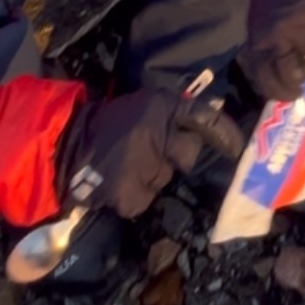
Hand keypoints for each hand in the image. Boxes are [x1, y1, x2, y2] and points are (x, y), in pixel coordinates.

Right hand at [56, 88, 243, 219]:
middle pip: (188, 154)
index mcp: (161, 106)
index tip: (238, 147)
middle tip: (151, 152)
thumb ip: (173, 114)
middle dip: (176, 156)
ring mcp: (144, 165)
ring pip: (164, 178)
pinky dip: (134, 195)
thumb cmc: (109, 123)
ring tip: (126, 165)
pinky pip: (144, 199)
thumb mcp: (143, 105)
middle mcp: (156, 134)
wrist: (66, 143)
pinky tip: (117, 182)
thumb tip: (214, 117)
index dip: (223, 133)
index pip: (203, 118)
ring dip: (151, 176)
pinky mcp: (130, 193)